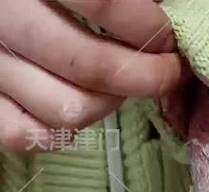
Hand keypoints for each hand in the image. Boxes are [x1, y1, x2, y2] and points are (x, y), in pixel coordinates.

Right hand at [0, 0, 188, 150]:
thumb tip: (162, 7)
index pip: (101, 3)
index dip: (147, 27)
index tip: (167, 36)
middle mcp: (1, 23)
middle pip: (91, 67)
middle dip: (146, 76)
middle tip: (166, 71)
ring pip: (67, 109)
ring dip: (108, 104)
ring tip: (120, 87)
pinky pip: (28, 136)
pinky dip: (62, 132)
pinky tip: (80, 105)